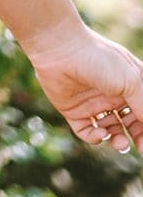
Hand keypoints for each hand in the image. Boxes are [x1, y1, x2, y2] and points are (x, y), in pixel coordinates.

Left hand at [27, 25, 142, 154]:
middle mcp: (112, 95)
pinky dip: (95, 138)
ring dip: (118, 140)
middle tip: (139, 147)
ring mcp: (92, 103)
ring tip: (120, 143)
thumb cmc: (100, 59)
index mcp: (129, 85)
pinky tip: (101, 133)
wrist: (61, 50)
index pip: (142, 110)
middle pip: (129, 123)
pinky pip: (87, 131)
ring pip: (110, 130)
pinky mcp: (73, 110)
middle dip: (137, 136)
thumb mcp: (131, 81)